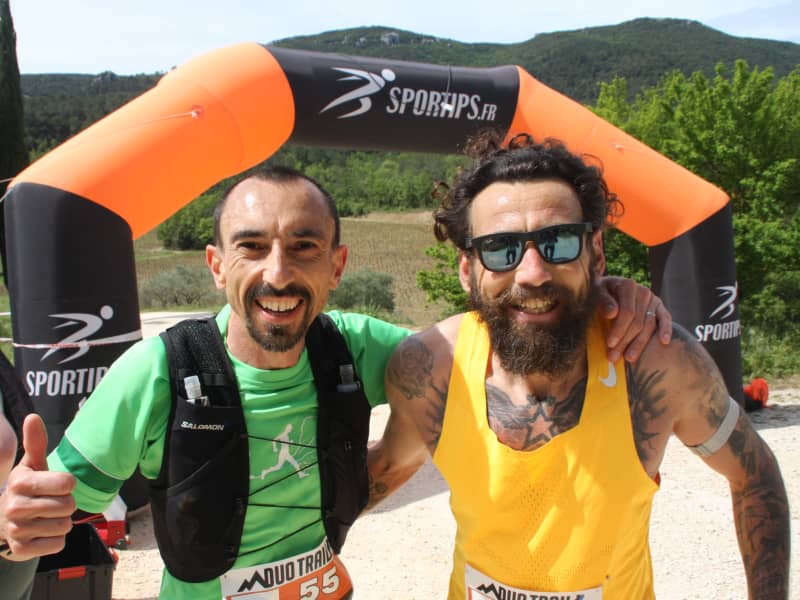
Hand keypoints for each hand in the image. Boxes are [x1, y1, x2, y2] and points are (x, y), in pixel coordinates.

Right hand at [0, 414, 75, 560]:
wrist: (3, 520)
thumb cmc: (26, 489)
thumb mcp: (31, 465)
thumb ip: (35, 443)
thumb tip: (32, 417)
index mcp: (20, 483)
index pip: (66, 484)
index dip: (68, 484)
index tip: (58, 484)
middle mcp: (14, 507)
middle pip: (68, 506)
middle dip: (65, 504)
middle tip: (51, 502)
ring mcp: (17, 530)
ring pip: (65, 526)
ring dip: (61, 522)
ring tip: (46, 516)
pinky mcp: (21, 550)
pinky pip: (57, 544)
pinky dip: (55, 539)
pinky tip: (42, 532)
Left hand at [597, 276, 671, 362]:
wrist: (610, 286)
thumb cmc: (600, 292)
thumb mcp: (596, 292)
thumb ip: (603, 301)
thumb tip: (612, 314)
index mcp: (627, 286)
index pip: (627, 312)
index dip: (619, 330)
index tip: (610, 344)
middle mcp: (643, 291)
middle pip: (637, 322)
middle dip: (625, 341)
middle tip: (614, 357)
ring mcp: (653, 299)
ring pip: (649, 325)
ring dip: (639, 343)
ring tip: (629, 358)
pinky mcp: (659, 306)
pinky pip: (665, 318)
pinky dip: (666, 330)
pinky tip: (664, 342)